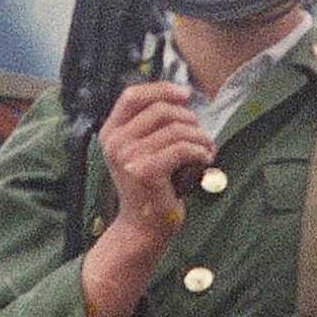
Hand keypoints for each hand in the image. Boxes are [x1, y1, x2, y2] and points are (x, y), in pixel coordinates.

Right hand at [97, 80, 212, 256]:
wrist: (142, 227)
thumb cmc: (150, 186)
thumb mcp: (139, 151)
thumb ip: (149, 125)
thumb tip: (180, 94)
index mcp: (109, 133)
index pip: (132, 96)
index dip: (161, 89)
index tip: (185, 94)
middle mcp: (114, 143)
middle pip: (160, 110)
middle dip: (189, 119)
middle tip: (200, 135)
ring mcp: (128, 157)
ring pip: (176, 129)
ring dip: (200, 137)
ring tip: (207, 149)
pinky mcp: (146, 171)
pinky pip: (183, 148)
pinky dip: (201, 151)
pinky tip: (206, 160)